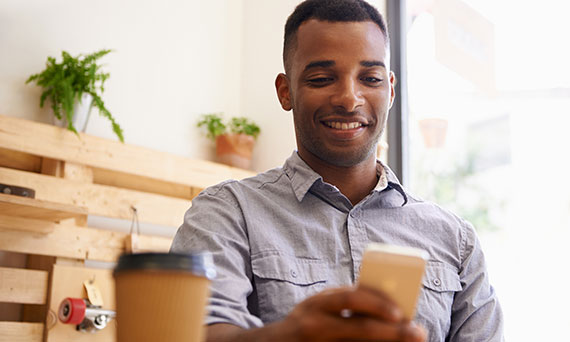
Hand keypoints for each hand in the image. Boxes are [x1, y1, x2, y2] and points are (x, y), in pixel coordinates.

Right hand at [277, 285, 426, 341]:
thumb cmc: (305, 322)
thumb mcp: (319, 306)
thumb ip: (345, 304)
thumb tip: (388, 306)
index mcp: (317, 304)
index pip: (351, 299)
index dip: (378, 304)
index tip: (401, 312)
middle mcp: (315, 326)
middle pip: (360, 329)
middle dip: (393, 332)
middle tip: (418, 332)